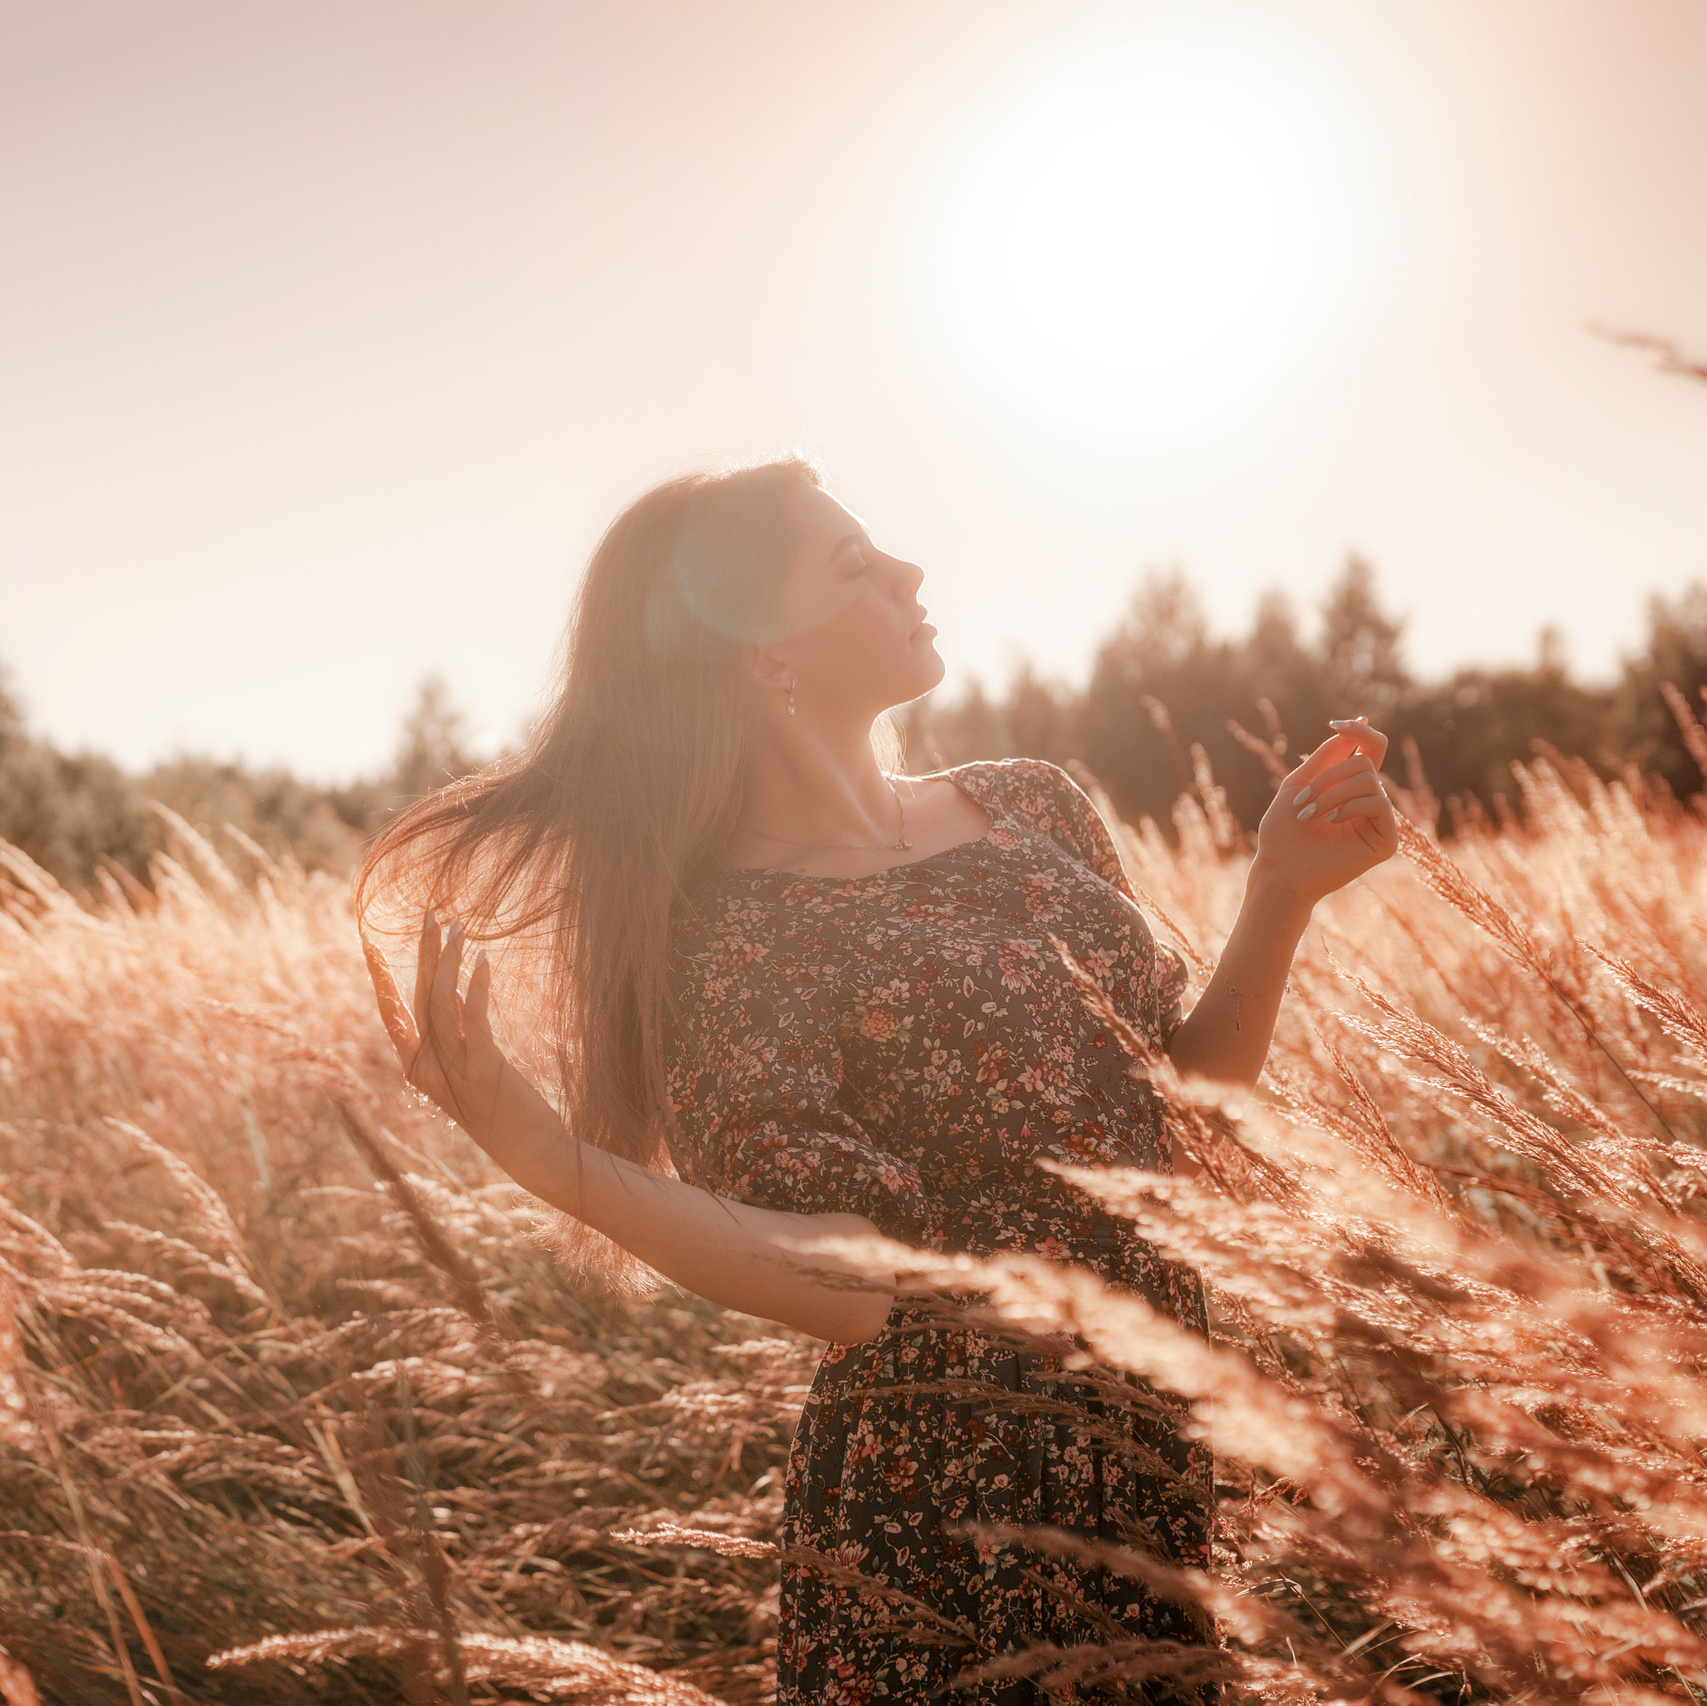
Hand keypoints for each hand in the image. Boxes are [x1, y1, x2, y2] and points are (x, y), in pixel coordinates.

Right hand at [363, 912, 508, 1140]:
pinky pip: (474, 1018)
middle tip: (429, 913)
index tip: (371, 944)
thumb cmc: (502, 1109)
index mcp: (418, 1068)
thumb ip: (457, 1032)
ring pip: (440, 1002)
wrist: (532, 1152)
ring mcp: (452, 1068)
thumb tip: (455, 991)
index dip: (381, 979)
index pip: (393, 1014)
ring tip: (457, 925)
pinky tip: (483, 960)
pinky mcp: (483, 1067)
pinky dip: (477, 986)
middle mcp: (427, 1068)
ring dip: (447, 959)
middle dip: (422, 952)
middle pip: (418, 998)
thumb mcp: (471, 1067)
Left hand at [1252, 717, 1398, 910]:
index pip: (1371, 749)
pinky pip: (1378, 803)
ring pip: (1368, 779)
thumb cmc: (1283, 831)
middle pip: (1365, 761)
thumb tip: (1359, 722)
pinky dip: (1348, 808)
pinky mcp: (1386, 839)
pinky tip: (1329, 824)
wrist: (1278, 869)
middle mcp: (1370, 801)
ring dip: (1330, 794)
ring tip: (1310, 816)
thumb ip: (1329, 754)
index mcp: (1351, 787)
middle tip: (1302, 802)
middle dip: (1327, 777)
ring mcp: (1380, 821)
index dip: (1360, 732)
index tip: (1335, 723)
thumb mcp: (1300, 781)